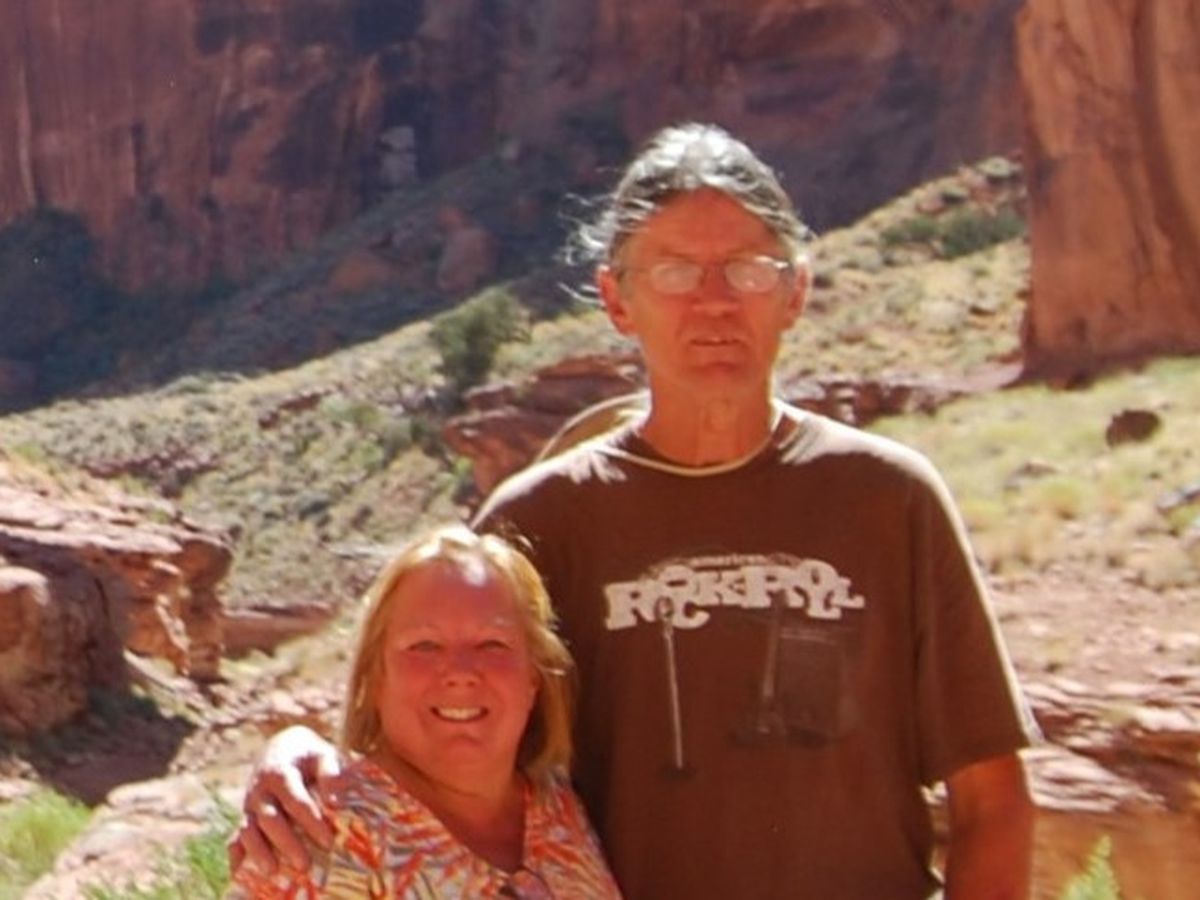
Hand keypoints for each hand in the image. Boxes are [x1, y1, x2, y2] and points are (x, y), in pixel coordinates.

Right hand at [228, 725, 341, 875]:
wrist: (282, 745)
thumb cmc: (308, 753)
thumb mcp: (322, 753)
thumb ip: (330, 774)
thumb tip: (335, 803)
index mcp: (279, 771)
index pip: (295, 799)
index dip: (310, 821)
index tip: (328, 840)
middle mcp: (260, 790)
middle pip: (270, 819)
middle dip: (287, 842)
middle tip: (305, 865)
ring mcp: (250, 804)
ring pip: (248, 830)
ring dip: (259, 851)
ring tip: (272, 871)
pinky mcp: (246, 816)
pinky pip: (236, 835)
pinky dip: (235, 852)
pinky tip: (238, 871)